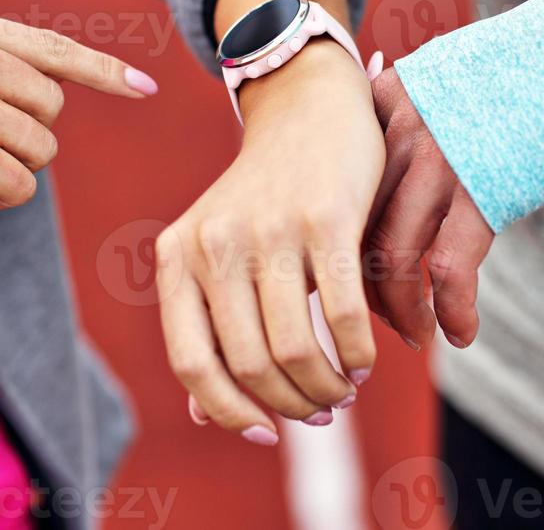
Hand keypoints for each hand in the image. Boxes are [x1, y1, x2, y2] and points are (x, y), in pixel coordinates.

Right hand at [0, 18, 157, 206]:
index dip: (103, 71)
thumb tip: (141, 87)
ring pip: (41, 146)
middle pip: (51, 102)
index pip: (55, 51)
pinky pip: (19, 184)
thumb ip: (28, 66)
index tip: (148, 89)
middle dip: (36, 127)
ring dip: (21, 162)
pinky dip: (8, 192)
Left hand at [156, 39, 385, 444]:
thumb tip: (208, 414)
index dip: (229, 412)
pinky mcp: (325, 217)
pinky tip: (364, 358)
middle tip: (320, 411)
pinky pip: (341, 315)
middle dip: (291, 405)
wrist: (307, 111)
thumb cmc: (266, 195)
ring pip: (295, 349)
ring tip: (343, 388)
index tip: (265, 432)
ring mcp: (269, 228)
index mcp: (179, 254)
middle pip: (250, 364)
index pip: (192, 362)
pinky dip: (356, 354)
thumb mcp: (221, 251)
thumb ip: (209, 326)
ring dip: (326, 388)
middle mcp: (216, 242)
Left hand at [366, 67, 493, 350]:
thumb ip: (405, 109)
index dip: (341, 238)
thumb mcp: (443, 72)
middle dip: (362, 284)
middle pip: (354, 226)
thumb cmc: (516, 66)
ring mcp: (439, 161)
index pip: (339, 186)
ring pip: (392, 258)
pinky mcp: (485, 191)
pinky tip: (460, 333)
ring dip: (402, 310)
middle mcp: (400, 130)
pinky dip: (452, 312)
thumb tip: (385, 158)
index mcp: (385, 100)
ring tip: (415, 333)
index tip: (352, 267)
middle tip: (379, 315)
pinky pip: (449, 270)